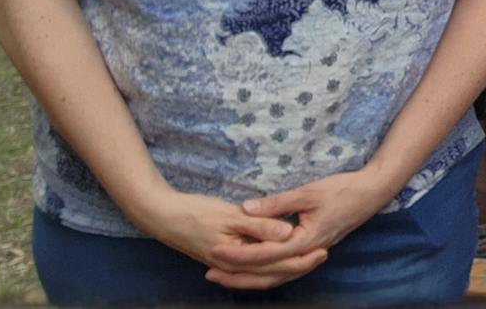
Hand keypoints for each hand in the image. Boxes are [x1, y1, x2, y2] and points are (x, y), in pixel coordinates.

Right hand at [130, 188, 323, 289]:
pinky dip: (266, 264)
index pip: (278, 263)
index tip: (324, 249)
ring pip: (262, 271)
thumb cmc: (195, 213)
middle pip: (273, 271)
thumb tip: (288, 233)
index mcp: (240, 258)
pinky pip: (251, 266)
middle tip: (322, 256)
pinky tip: (274, 256)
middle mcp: (234, 267)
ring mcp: (226, 264)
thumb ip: (261, 226)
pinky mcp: (221, 257)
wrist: (162, 216)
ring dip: (283, 266)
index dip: (302, 258)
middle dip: (298, 266)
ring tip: (305, 257)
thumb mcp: (231, 216)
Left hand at [206, 170, 392, 287]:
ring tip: (224, 275)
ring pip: (276, 277)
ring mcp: (310, 254)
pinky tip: (252, 268)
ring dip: (249, 278)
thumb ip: (276, 203)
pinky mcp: (311, 250)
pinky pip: (284, 269)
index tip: (216, 251)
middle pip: (268, 275)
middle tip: (211, 272)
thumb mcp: (307, 192)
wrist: (371, 194)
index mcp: (305, 240)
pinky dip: (265, 272)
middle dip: (238, 276)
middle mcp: (307, 253)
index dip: (239, 255)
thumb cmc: (342, 190)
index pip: (266, 254)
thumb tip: (246, 208)